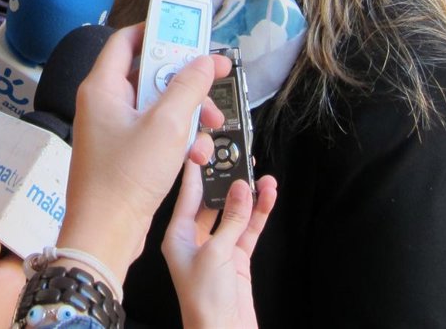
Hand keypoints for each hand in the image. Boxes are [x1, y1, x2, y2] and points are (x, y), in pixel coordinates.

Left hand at [55, 24, 228, 280]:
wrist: (105, 234)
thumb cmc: (125, 179)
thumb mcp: (168, 126)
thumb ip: (189, 86)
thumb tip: (206, 61)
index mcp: (102, 87)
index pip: (127, 40)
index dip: (158, 31)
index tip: (189, 34)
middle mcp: (103, 103)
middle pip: (149, 73)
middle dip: (185, 82)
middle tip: (213, 85)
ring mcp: (112, 129)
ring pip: (158, 105)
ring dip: (188, 114)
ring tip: (212, 130)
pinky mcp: (123, 152)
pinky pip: (154, 132)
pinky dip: (177, 139)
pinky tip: (194, 156)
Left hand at [163, 163, 276, 328]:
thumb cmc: (204, 299)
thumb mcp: (216, 252)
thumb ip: (231, 218)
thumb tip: (241, 188)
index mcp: (177, 235)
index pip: (188, 193)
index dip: (198, 169)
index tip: (206, 146)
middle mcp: (194, 239)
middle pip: (213, 201)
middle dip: (229, 181)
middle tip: (240, 159)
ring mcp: (217, 249)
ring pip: (235, 214)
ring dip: (249, 196)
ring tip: (262, 176)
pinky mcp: (236, 259)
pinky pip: (248, 230)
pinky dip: (259, 214)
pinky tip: (268, 197)